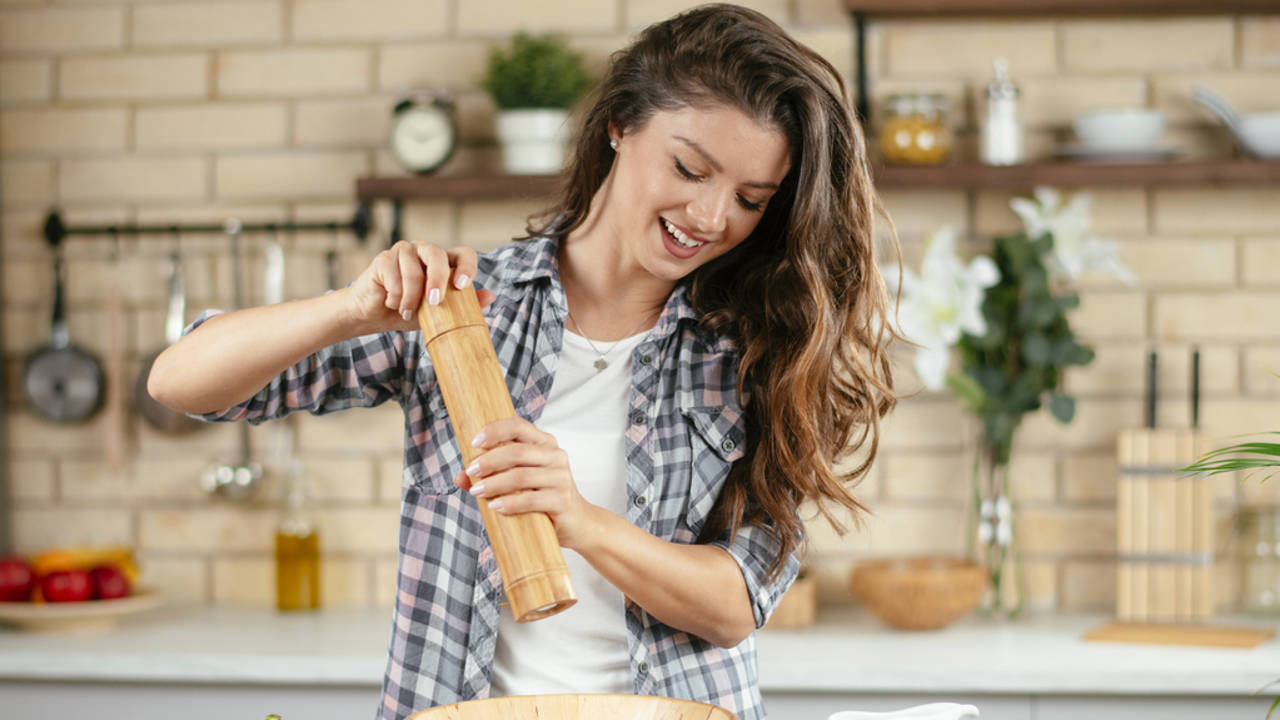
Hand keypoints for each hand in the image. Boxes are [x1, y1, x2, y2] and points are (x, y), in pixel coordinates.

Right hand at [344, 241, 495, 332]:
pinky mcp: (384, 258)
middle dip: (438, 279)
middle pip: (437, 254)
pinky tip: (392, 303)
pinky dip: (395, 297)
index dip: (467, 266)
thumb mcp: (440, 314)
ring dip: (410, 297)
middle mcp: (425, 251)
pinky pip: (394, 276)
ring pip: (413, 270)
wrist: (373, 316)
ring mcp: (404, 251)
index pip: (463, 253)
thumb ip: (465, 304)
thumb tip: (491, 296)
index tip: (462, 285)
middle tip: (435, 302)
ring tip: (405, 312)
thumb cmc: (408, 311)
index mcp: (443, 261)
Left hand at [453, 417, 599, 549]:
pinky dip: (510, 503)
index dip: (495, 431)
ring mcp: (562, 478)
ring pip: (522, 476)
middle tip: (471, 471)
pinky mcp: (563, 500)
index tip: (474, 442)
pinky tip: (495, 507)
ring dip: (495, 483)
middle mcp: (556, 456)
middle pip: (517, 451)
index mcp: (545, 443)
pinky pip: (532, 500)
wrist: (577, 523)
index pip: (518, 426)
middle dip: (489, 460)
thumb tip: (459, 477)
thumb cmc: (542, 498)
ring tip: (477, 491)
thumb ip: (489, 476)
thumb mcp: (517, 483)